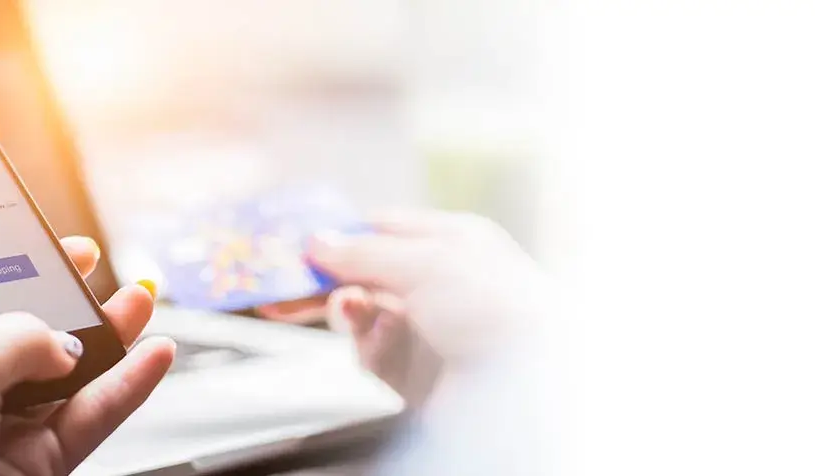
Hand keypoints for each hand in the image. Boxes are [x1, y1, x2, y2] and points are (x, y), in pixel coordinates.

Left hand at [0, 237, 174, 475]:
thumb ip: (12, 334)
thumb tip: (62, 343)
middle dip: (41, 286)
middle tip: (76, 254)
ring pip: (54, 371)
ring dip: (102, 332)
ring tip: (138, 296)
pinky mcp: (28, 468)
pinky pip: (87, 417)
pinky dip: (126, 387)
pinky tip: (154, 354)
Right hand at [304, 210, 548, 402]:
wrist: (528, 386)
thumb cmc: (498, 310)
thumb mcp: (427, 262)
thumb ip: (366, 252)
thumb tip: (319, 242)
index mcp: (453, 243)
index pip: (384, 228)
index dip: (342, 233)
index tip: (300, 239)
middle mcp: (440, 284)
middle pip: (365, 272)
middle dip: (327, 276)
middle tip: (285, 281)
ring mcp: (427, 329)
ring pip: (363, 313)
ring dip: (347, 309)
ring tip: (348, 309)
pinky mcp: (415, 372)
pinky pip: (371, 353)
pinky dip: (366, 345)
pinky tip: (374, 339)